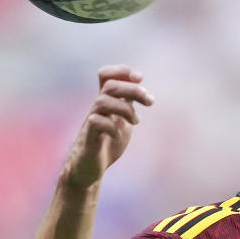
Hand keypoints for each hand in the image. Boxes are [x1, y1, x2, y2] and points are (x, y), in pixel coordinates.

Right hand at [62, 65, 153, 188]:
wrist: (90, 168)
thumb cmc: (107, 143)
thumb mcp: (123, 121)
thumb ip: (129, 106)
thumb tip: (144, 93)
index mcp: (106, 103)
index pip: (106, 76)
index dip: (121, 71)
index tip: (140, 77)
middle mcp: (97, 109)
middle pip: (110, 86)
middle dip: (133, 90)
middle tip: (150, 101)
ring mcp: (91, 122)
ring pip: (102, 101)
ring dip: (125, 108)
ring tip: (136, 121)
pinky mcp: (89, 138)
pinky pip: (95, 122)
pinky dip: (111, 126)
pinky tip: (119, 134)